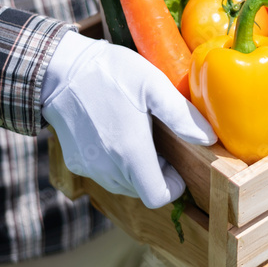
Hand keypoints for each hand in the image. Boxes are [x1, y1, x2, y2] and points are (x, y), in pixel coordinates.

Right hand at [40, 31, 215, 207]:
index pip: (158, 197)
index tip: (175, 163)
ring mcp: (89, 168)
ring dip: (136, 169)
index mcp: (131, 153)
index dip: (173, 185)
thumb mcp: (153, 85)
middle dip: (156, 173)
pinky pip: (103, 174)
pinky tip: (115, 133)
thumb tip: (209, 139)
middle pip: (142, 190)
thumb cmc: (109, 73)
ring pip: (123, 184)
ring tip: (137, 134)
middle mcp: (108, 169)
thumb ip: (182, 115)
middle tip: (158, 140)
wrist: (59, 69)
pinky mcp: (75, 162)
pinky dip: (115, 163)